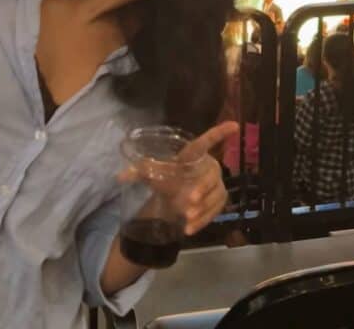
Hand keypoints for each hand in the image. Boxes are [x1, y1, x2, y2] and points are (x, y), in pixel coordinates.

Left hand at [122, 122, 237, 236]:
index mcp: (193, 155)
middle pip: (212, 175)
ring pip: (216, 195)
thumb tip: (119, 175)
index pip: (207, 141)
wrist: (173, 198)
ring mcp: (216, 184)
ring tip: (187, 218)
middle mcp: (208, 166)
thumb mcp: (152, 174)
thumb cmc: (166, 179)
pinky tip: (190, 229)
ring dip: (203, 208)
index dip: (220, 133)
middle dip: (203, 189)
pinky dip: (204, 220)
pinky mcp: (219, 199)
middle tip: (189, 201)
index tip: (235, 125)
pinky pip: (216, 210)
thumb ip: (138, 171)